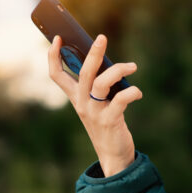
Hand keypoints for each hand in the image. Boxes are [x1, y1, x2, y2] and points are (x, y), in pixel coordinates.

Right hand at [47, 34, 142, 176]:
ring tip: (132, 67)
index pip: (56, 75)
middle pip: (83, 73)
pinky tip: (137, 92)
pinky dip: (132, 92)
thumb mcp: (97, 103)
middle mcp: (81, 103)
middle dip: (92, 54)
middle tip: (102, 37)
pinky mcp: (109, 120)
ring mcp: (94, 112)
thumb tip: (108, 60)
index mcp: (75, 97)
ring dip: (117, 70)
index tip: (57, 38)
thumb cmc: (107, 123)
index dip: (53, 56)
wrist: (113, 155)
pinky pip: (120, 100)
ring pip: (101, 83)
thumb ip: (98, 84)